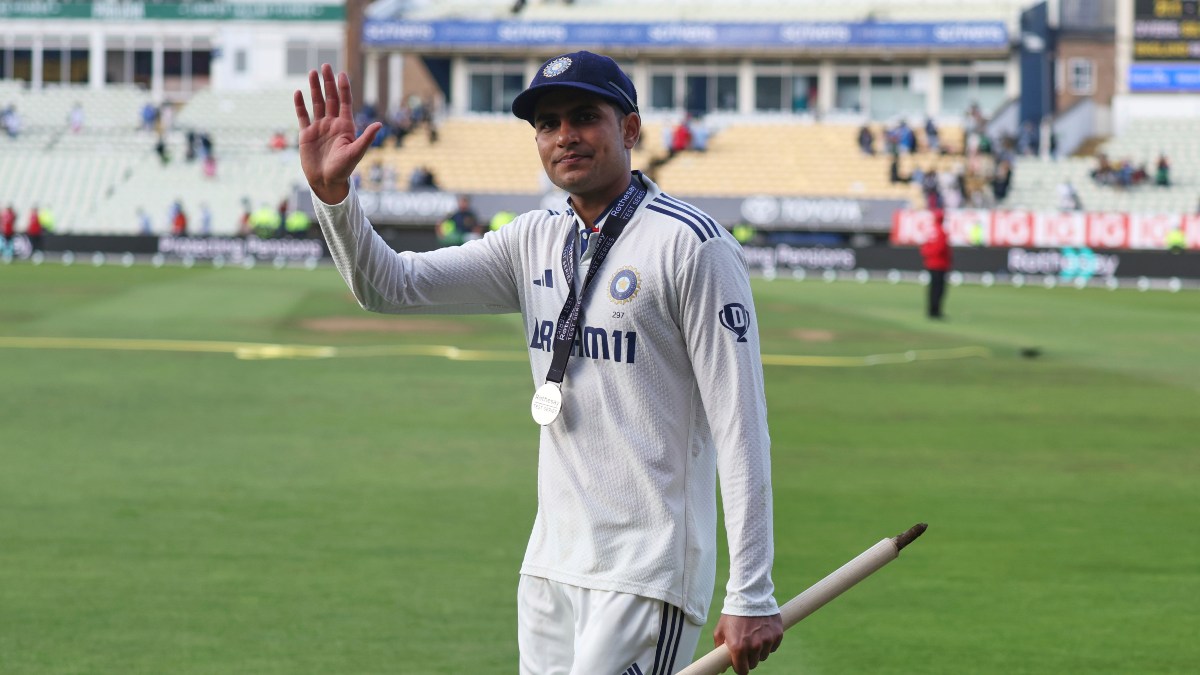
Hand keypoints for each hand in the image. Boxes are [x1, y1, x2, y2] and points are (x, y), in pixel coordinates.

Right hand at [293, 63, 380, 203]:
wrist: (326, 182)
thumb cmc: (344, 169)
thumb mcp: (356, 153)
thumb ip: (366, 138)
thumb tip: (380, 124)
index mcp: (346, 126)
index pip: (345, 102)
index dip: (343, 88)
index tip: (341, 73)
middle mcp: (333, 124)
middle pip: (330, 98)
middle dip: (328, 82)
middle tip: (325, 66)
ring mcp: (319, 128)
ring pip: (317, 103)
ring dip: (314, 88)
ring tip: (312, 72)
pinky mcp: (306, 134)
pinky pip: (303, 116)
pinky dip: (300, 105)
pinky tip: (298, 92)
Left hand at [713, 613, 782, 674]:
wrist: (749, 596)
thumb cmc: (732, 614)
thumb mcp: (721, 630)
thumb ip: (719, 649)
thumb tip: (723, 667)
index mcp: (738, 647)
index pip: (742, 670)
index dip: (740, 667)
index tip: (739, 663)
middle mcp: (754, 646)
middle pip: (754, 663)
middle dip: (749, 658)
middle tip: (745, 646)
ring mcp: (767, 640)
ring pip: (764, 655)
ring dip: (759, 650)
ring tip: (754, 636)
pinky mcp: (777, 634)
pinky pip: (773, 646)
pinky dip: (769, 642)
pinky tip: (762, 632)